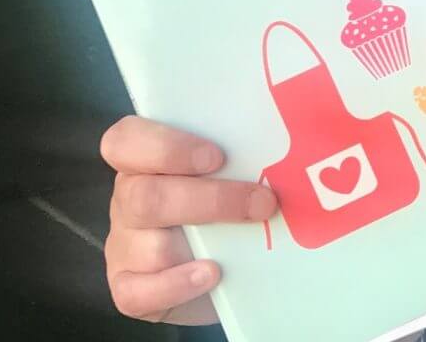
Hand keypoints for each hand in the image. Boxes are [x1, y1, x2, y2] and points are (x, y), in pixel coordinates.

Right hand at [99, 115, 277, 323]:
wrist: (226, 269)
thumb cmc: (229, 204)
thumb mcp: (235, 171)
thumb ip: (247, 150)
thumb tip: (301, 131)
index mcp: (144, 162)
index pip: (125, 140)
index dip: (164, 146)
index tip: (217, 156)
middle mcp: (128, 200)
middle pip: (142, 195)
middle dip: (209, 199)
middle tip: (262, 202)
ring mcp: (125, 247)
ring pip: (148, 245)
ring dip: (205, 241)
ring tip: (251, 235)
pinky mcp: (129, 290)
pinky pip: (136, 293)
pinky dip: (176, 285)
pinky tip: (212, 274)